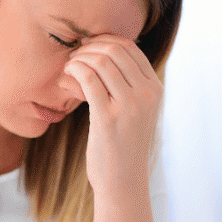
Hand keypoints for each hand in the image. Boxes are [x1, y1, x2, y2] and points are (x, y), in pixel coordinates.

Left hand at [63, 34, 161, 198]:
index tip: (87, 46)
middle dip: (90, 47)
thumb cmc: (121, 144)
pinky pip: (89, 79)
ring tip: (69, 66)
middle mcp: (147, 94)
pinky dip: (74, 70)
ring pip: (102, 61)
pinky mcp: (109, 118)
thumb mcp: (133, 110)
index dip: (104, 40)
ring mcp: (130, 106)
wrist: (122, 180)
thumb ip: (124, 84)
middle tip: (75, 54)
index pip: (130, 48)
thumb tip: (98, 53)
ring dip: (80, 58)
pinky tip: (67, 75)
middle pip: (115, 50)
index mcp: (155, 88)